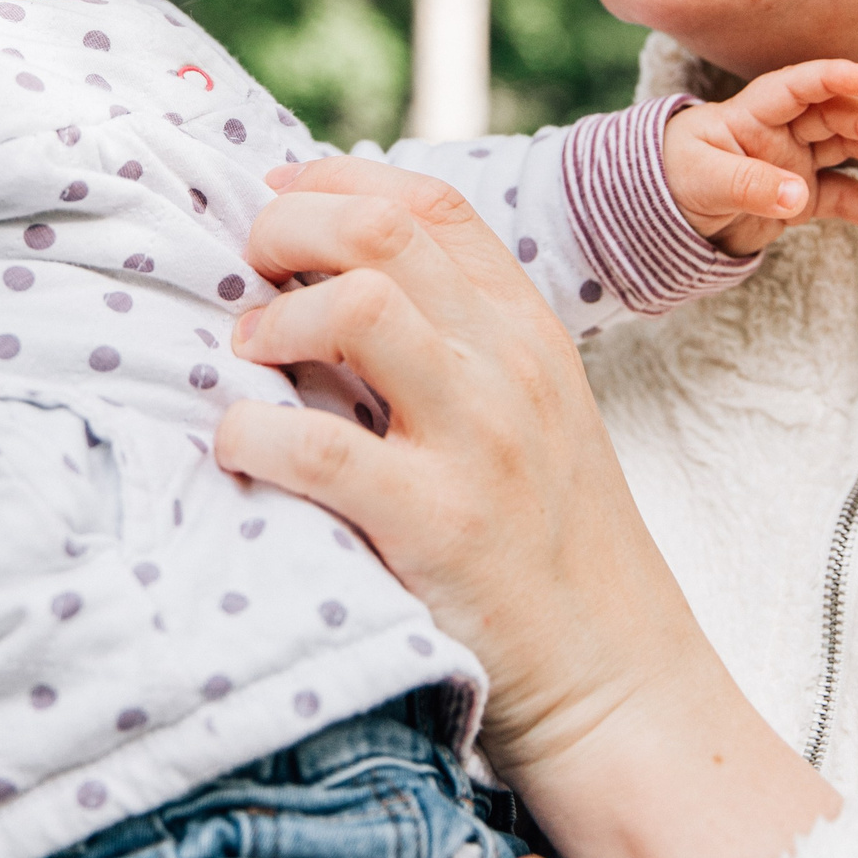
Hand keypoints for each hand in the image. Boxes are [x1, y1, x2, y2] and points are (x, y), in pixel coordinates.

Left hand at [217, 158, 836, 857]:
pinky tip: (240, 447)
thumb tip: (330, 269)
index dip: (334, 181)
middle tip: (244, 276)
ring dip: (272, 320)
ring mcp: (479, 439)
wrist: (617, 676)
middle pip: (382, 229)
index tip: (274, 197)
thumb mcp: (525, 411)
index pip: (430, 202)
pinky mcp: (438, 524)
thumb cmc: (546, 542)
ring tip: (246, 360)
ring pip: (357, 307)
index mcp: (527, 328)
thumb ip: (452, 337)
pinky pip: (317, 448)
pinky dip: (249, 435)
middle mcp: (509, 364)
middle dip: (285, 229)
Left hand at [664, 58, 857, 256]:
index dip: (832, 77)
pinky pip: (846, 198)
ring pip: (852, 151)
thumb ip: (748, 184)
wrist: (668, 215)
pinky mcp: (807, 195)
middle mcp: (784, 131)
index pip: (796, 87)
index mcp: (754, 112)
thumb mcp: (703, 179)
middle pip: (837, 117)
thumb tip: (797, 195)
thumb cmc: (676, 176)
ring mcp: (800, 161)